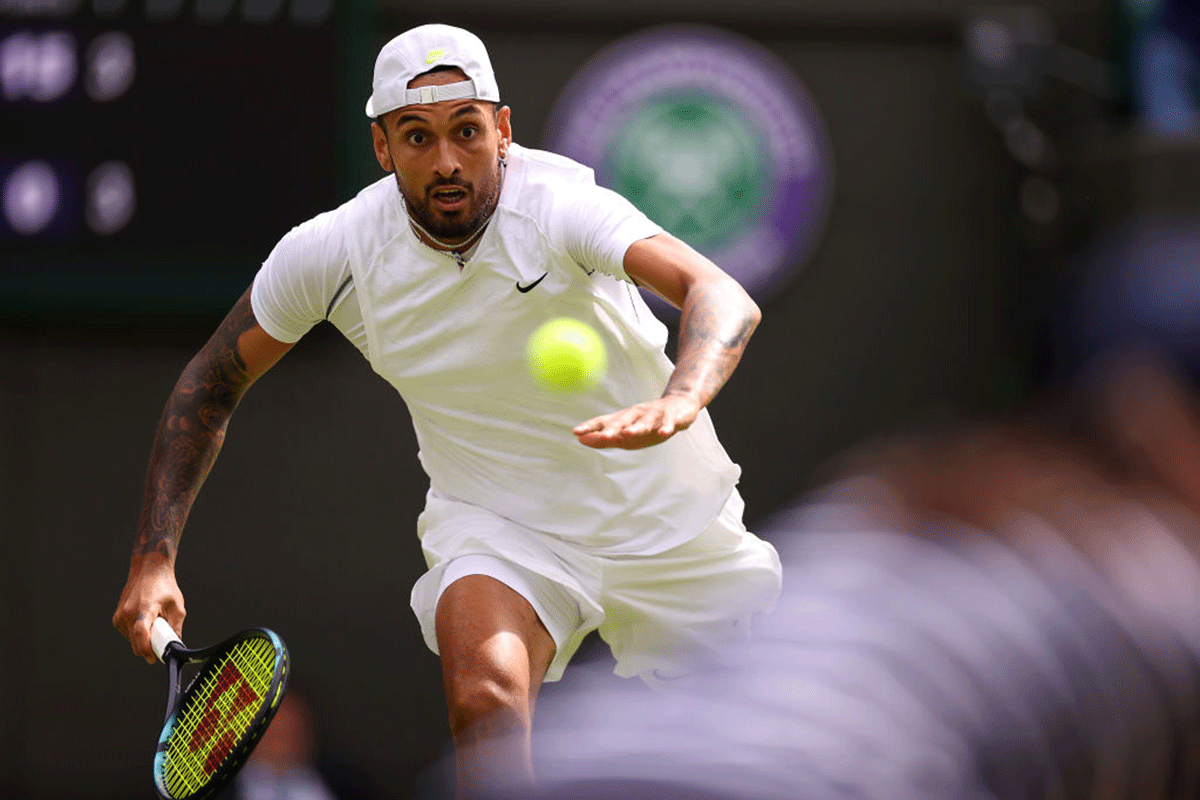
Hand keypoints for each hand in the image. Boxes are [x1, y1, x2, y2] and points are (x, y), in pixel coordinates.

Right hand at [112, 557, 184, 664]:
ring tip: (155, 622)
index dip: (147, 650)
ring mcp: (120, 615)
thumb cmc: (164, 585)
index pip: (140, 635)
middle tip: (162, 640)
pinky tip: (146, 620)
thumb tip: (175, 644)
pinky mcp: (117, 618)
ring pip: (132, 640)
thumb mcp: (177, 606)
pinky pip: (128, 633)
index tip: (154, 658)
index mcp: (144, 609)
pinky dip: (138, 633)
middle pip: (136, 642)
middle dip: (149, 646)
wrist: (149, 569)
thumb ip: (176, 627)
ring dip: (144, 638)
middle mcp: (128, 613)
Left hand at [574, 394, 700, 448]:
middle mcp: (636, 414)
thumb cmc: (647, 423)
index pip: (604, 422)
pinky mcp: (672, 417)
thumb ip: (604, 438)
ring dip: (637, 427)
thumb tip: (580, 440)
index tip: (576, 432)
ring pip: (644, 421)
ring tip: (628, 434)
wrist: (679, 405)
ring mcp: (654, 414)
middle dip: (612, 429)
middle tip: (602, 436)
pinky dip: (666, 427)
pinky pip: (668, 423)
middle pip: (623, 421)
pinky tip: (663, 433)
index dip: (590, 427)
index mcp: (624, 419)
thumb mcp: (625, 434)